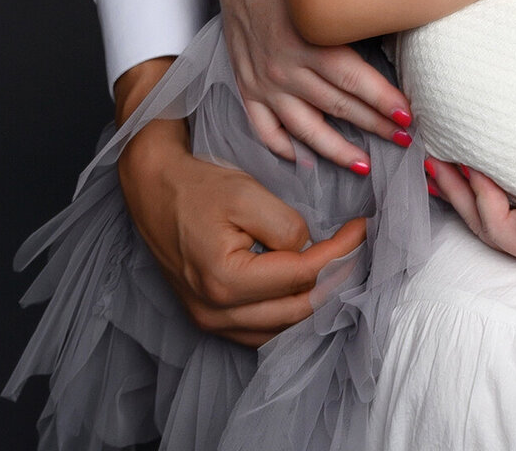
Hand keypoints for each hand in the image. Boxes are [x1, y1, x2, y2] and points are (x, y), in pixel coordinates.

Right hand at [118, 117, 365, 344]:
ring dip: (313, 299)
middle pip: (296, 308)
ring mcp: (209, 320)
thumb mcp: (247, 194)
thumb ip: (286, 227)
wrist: (154, 189)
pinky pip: (260, 329)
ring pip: (281, 325)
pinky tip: (303, 288)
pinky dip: (287, 311)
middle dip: (333, 278)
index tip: (362, 228)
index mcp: (226, 280)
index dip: (339, 251)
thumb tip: (308, 250)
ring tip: (336, 267)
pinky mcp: (206, 318)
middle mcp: (216, 311)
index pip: (302, 274)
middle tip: (355, 248)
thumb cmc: (199, 187)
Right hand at [213, 0, 412, 164]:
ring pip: (297, 118)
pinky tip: (297, 156)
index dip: (377, 98)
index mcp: (301, 25)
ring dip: (329, 143)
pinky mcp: (241, 71)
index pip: (346, 72)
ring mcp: (256, 68)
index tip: (408, 115)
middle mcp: (278, 54)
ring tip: (362, 161)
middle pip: (329, 101)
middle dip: (368, 125)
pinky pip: (257, 115)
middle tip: (404, 144)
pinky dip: (277, 139)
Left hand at [425, 158, 515, 273]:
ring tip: (436, 168)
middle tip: (431, 161)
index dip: (480, 198)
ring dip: (462, 195)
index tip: (469, 162)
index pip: (502, 228)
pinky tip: (469, 174)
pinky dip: (479, 192)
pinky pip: (503, 210)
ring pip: (490, 222)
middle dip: (457, 196)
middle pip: (487, 229)